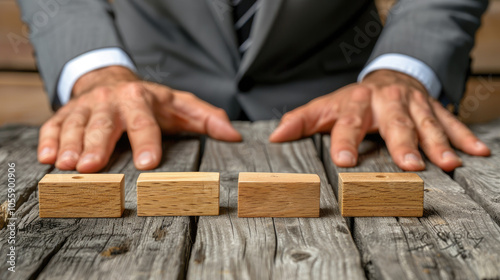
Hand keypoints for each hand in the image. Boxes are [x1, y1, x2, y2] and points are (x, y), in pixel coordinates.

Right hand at [38, 66, 240, 171]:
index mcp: (142, 99)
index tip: (147, 163)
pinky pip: (54, 126)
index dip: (146, 141)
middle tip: (92, 167)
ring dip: (71, 145)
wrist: (113, 82)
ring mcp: (87, 107)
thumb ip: (208, 119)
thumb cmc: (151, 102)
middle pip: (104, 124)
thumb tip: (235, 136)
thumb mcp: (182, 105)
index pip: (145, 122)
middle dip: (98, 145)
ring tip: (67, 166)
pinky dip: (49, 141)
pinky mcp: (66, 114)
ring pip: (77, 126)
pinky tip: (48, 158)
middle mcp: (112, 102)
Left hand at [269, 70, 489, 171]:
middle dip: (403, 143)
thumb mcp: (326, 107)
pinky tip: (476, 153)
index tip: (344, 161)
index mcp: (356, 103)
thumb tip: (275, 136)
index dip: (346, 141)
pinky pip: (451, 121)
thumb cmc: (353, 101)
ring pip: (427, 123)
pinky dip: (463, 137)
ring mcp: (413, 104)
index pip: (349, 123)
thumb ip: (301, 121)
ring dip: (439, 143)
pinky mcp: (433, 107)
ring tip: (449, 163)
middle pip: (395, 123)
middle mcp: (386, 102)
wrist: (388, 78)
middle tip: (410, 165)